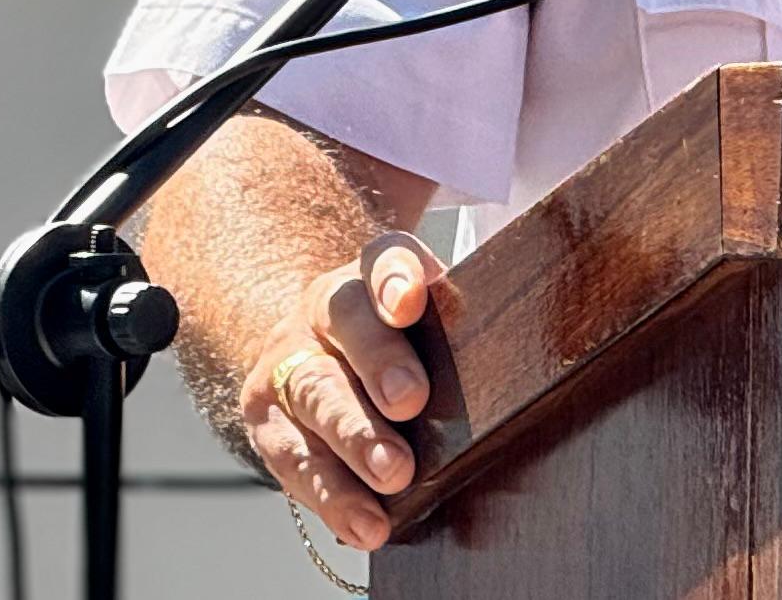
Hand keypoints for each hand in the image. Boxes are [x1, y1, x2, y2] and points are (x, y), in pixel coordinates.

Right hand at [238, 229, 459, 550]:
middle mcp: (324, 310)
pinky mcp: (264, 418)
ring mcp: (287, 362)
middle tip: (411, 403)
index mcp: (371, 273)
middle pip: (346, 327)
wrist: (314, 348)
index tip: (411, 301)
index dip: (394, 277)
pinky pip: (294, 459)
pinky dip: (332, 497)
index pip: (383, 257)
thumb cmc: (398, 344)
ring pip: (314, 395)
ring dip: (353, 441)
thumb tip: (516, 361)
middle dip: (378, 365)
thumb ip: (458, 328)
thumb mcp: (427, 320)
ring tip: (391, 481)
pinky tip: (363, 524)